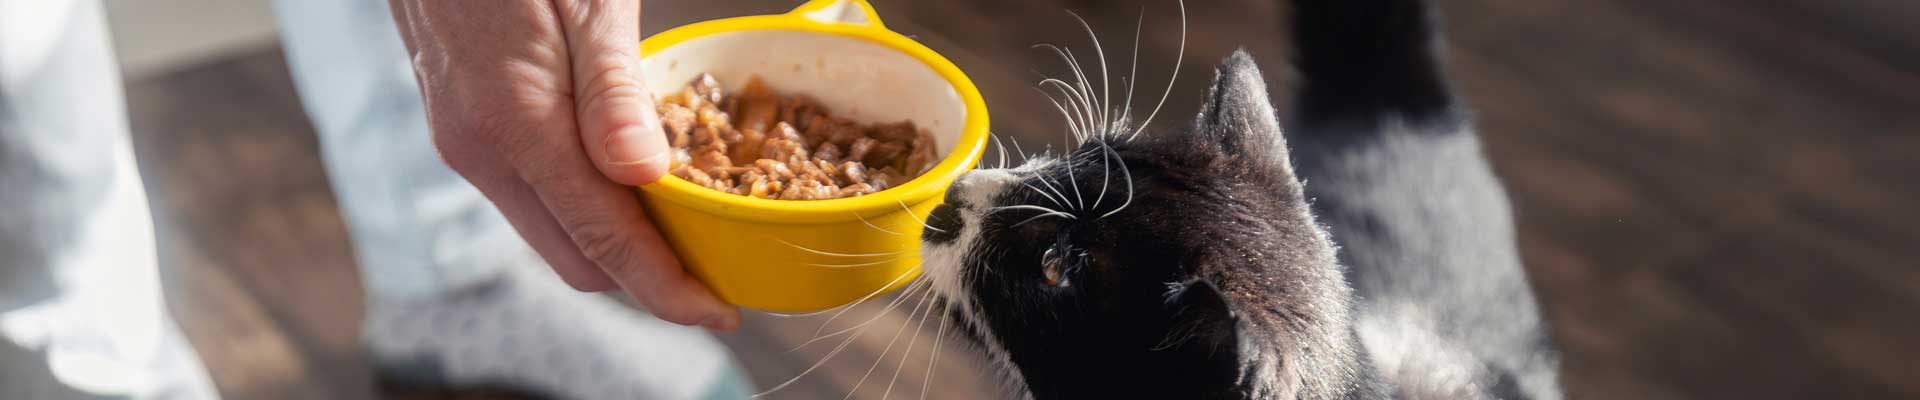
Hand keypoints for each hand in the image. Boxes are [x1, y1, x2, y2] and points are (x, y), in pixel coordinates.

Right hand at [387, 0, 738, 330]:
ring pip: (553, 233)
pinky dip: (585, 207)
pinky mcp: (464, 133)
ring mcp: (465, 145)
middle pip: (577, 259)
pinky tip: (630, 180)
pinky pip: (534, 196)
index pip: (601, 240)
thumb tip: (644, 176)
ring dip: (616, 243)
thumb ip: (611, 93)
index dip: (666, 288)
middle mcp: (479, 150)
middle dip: (648, 276)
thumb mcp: (587, 2)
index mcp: (513, 123)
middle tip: (714, 263)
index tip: (718, 312)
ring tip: (684, 226)